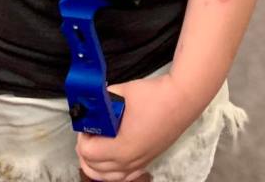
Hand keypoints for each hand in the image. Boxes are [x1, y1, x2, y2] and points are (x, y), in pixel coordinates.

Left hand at [76, 73, 199, 181]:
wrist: (181, 99)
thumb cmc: (153, 96)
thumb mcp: (121, 92)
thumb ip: (102, 101)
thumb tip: (90, 103)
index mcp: (120, 147)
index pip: (87, 153)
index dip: (83, 136)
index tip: (88, 123)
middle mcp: (129, 161)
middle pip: (93, 169)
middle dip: (86, 150)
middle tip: (89, 132)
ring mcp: (139, 164)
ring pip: (107, 178)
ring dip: (96, 165)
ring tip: (95, 145)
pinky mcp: (147, 161)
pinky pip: (123, 177)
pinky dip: (111, 173)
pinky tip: (110, 160)